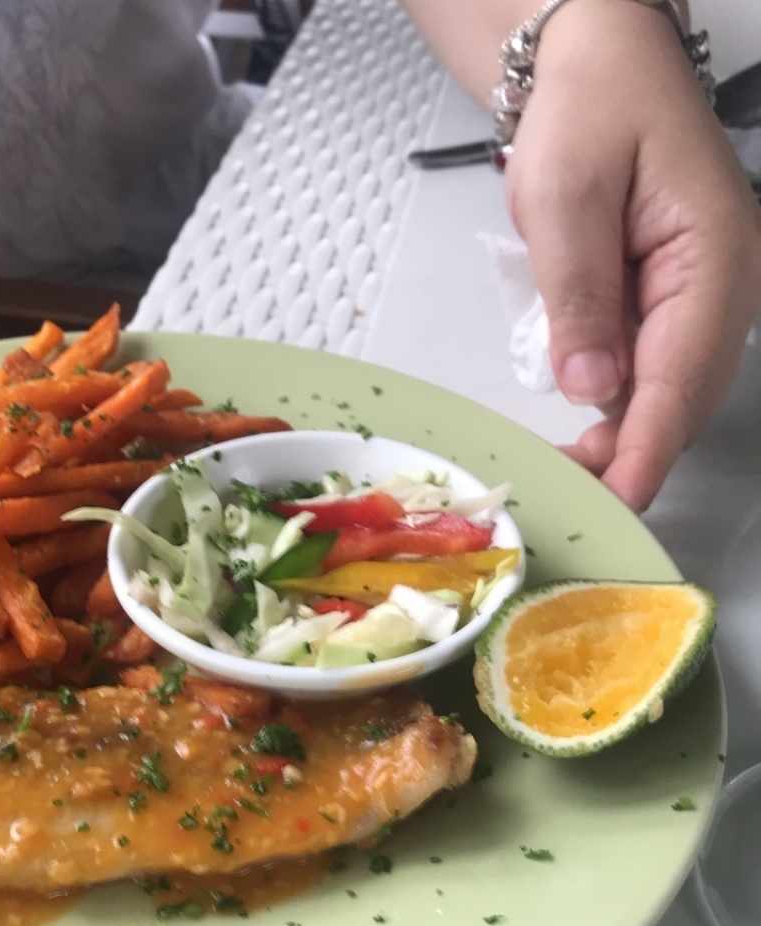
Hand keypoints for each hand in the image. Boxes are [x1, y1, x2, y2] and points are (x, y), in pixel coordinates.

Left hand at [505, 0, 760, 509]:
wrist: (596, 63)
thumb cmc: (588, 110)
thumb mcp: (565, 196)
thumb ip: (578, 293)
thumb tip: (593, 388)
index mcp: (714, 254)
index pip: (683, 373)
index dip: (649, 446)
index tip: (619, 500)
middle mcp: (724, 282)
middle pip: (683, 393)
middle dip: (632, 453)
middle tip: (566, 497)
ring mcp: (701, 292)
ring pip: (668, 389)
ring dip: (623, 438)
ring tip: (564, 477)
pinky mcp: (669, 299)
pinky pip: (649, 367)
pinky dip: (617, 408)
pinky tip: (580, 437)